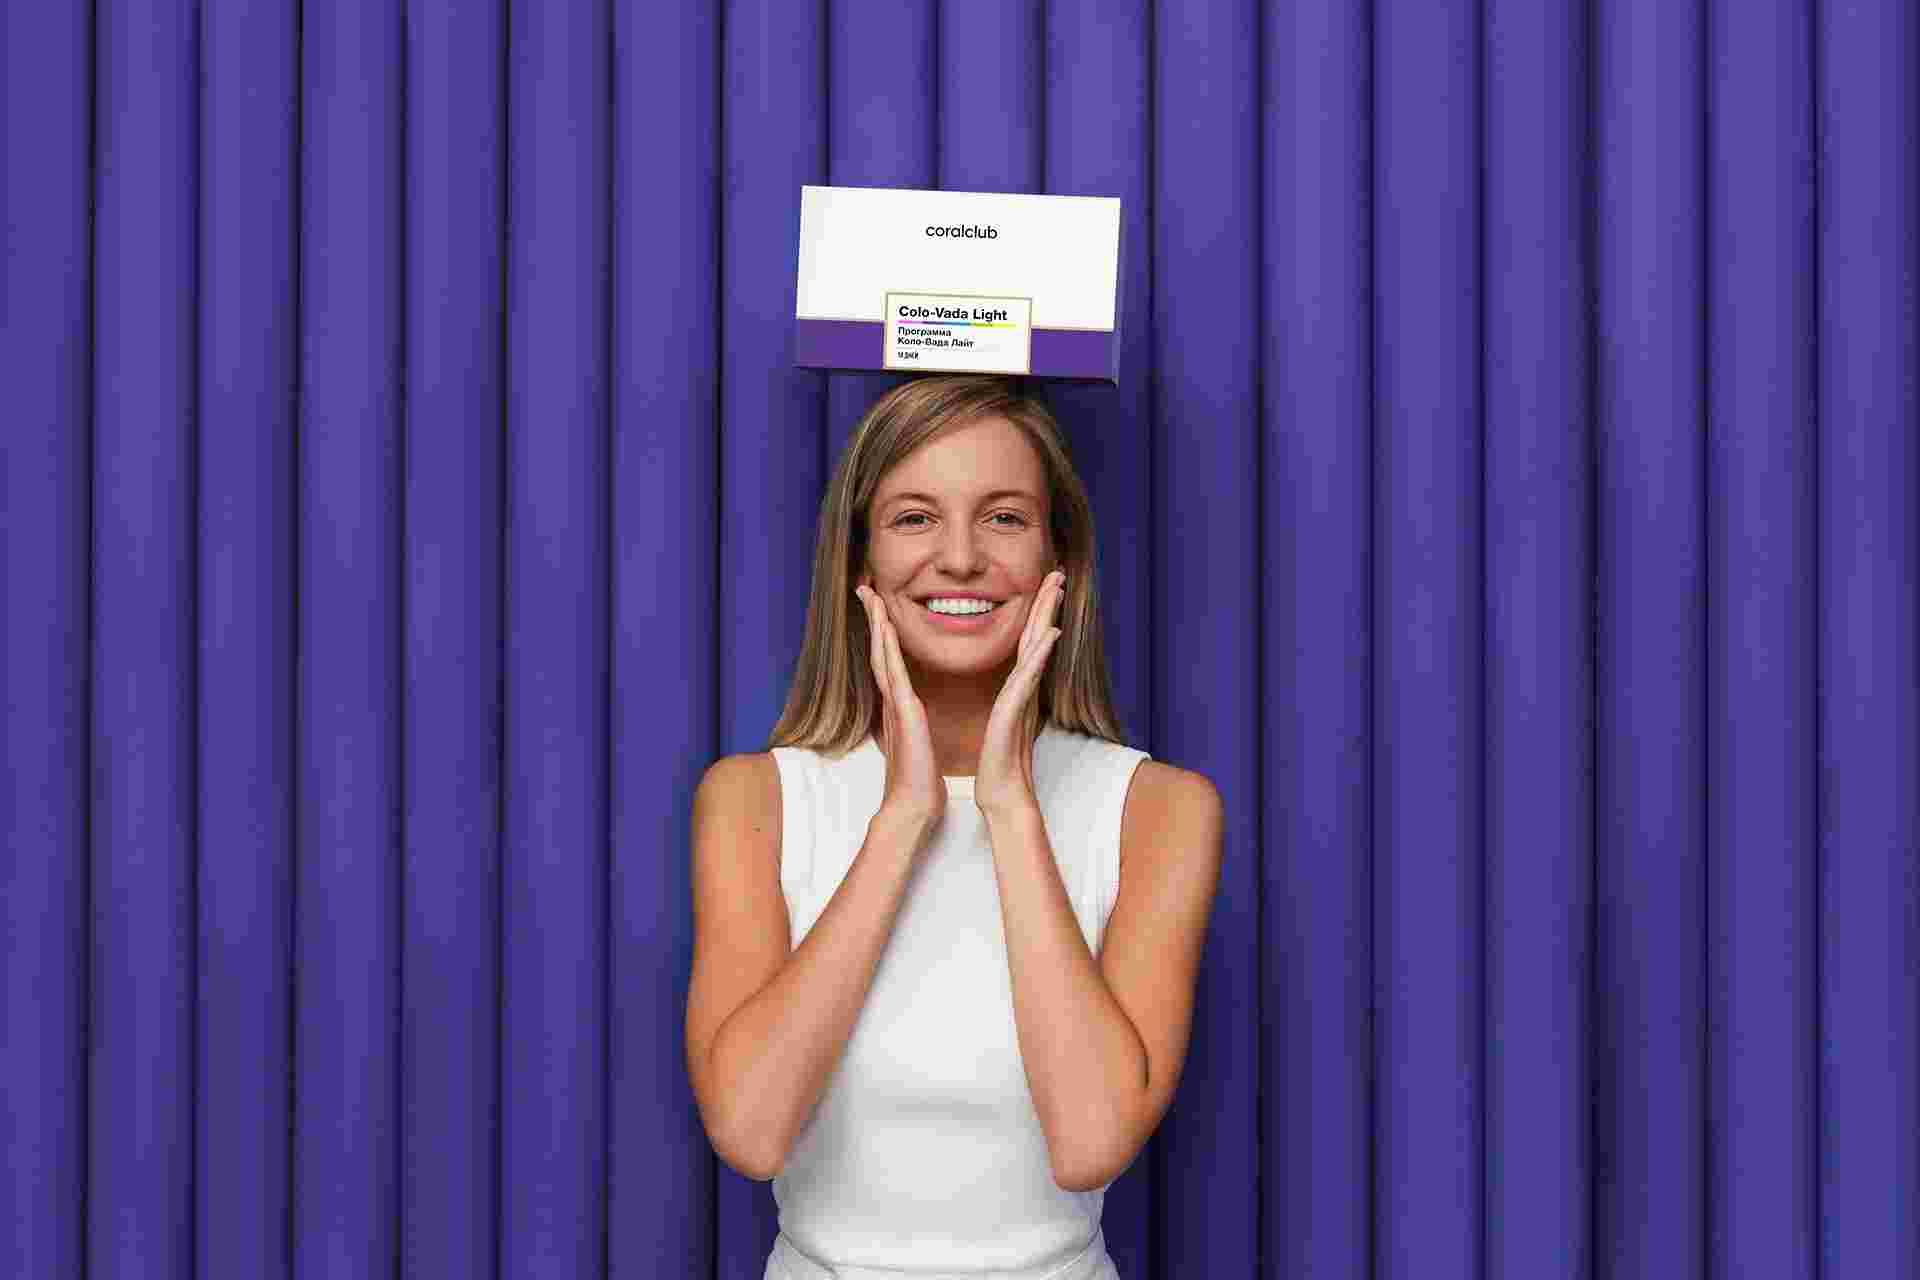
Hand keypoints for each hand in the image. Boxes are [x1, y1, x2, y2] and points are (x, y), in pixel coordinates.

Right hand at [855, 583, 944, 830]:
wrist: (913, 807)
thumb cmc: (919, 781)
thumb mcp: (919, 745)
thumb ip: (914, 728)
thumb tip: (915, 722)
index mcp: (898, 707)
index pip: (888, 662)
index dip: (883, 634)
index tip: (879, 608)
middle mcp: (892, 701)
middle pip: (879, 650)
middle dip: (873, 618)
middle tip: (866, 588)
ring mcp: (895, 705)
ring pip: (882, 655)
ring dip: (876, 623)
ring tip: (870, 594)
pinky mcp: (903, 712)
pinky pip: (894, 671)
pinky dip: (887, 647)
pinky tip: (884, 626)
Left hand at [973, 568, 1065, 822]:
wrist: (1002, 793)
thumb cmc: (999, 762)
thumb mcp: (1003, 723)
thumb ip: (1012, 703)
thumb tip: (1014, 691)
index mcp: (1018, 688)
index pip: (1028, 642)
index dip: (1037, 614)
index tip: (1044, 587)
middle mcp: (1024, 688)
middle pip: (1038, 637)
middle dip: (1047, 604)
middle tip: (1057, 574)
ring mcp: (1023, 697)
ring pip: (1037, 649)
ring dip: (1047, 617)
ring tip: (1056, 589)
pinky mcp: (1016, 711)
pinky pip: (1029, 676)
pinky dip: (1041, 654)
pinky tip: (1051, 634)